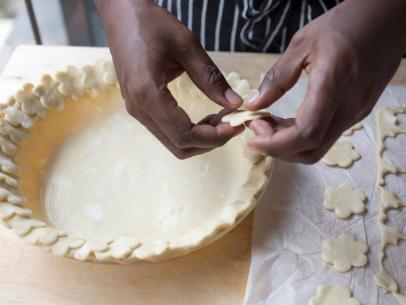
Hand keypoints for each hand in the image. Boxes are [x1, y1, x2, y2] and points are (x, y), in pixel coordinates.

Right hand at [95, 0, 242, 158]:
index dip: (214, 137)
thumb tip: (236, 103)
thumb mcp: (186, 46)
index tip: (236, 125)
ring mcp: (137, 110)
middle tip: (231, 123)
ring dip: (200, 138)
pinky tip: (205, 116)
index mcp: (147, 94)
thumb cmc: (151, 24)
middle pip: (179, 146)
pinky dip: (189, 131)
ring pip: (173, 142)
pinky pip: (167, 131)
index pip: (184, 135)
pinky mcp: (139, 107)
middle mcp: (139, 109)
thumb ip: (211, 78)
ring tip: (221, 118)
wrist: (121, 15)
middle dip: (209, 141)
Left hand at [244, 0, 405, 163]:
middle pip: (311, 151)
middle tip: (255, 129)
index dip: (275, 145)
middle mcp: (349, 107)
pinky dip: (301, 135)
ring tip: (267, 123)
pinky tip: (286, 121)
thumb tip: (253, 104)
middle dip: (278, 149)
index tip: (252, 139)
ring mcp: (356, 113)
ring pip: (319, 146)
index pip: (305, 134)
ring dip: (289, 144)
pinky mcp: (357, 112)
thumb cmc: (347, 23)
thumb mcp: (303, 43)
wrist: (389, 19)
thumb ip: (277, 78)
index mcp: (334, 85)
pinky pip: (326, 134)